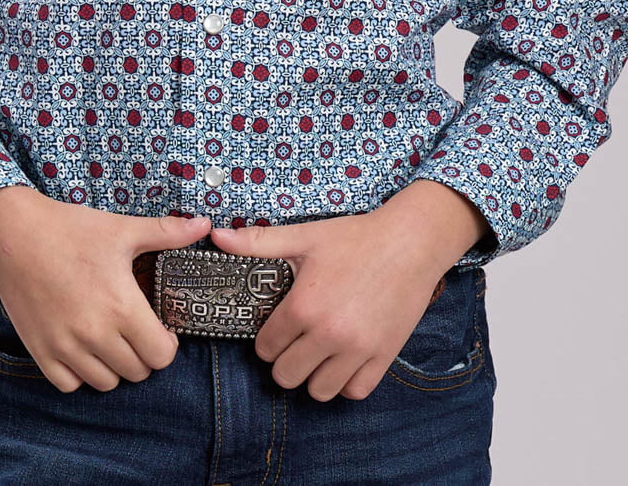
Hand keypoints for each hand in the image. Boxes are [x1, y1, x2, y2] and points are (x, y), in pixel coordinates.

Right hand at [0, 189, 211, 392]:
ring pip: (106, 382)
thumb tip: (204, 225)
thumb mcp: (122, 229)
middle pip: (136, 372)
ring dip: (114, 366)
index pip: (161, 356)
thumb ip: (166, 233)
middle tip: (136, 330)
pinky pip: (70, 384)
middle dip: (143, 354)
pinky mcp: (40, 352)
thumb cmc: (71, 230)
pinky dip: (80, 373)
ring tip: (111, 337)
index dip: (166, 344)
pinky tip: (83, 346)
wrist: (15, 234)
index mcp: (121, 306)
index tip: (160, 328)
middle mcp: (95, 334)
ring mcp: (65, 347)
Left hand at [209, 210, 448, 402]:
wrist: (410, 241)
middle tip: (296, 340)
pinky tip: (344, 359)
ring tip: (319, 351)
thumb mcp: (304, 235)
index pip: (265, 349)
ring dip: (314, 375)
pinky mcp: (384, 357)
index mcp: (303, 306)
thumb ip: (258, 242)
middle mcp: (329, 334)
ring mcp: (358, 350)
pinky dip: (346, 382)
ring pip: (319, 391)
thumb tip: (217, 237)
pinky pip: (355, 392)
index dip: (267, 339)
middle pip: (287, 377)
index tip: (277, 327)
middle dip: (286, 360)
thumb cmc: (355, 237)